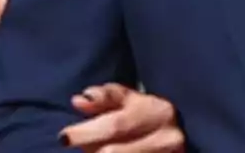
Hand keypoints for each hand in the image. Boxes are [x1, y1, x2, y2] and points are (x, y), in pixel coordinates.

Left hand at [58, 83, 184, 151]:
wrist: (181, 135)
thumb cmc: (147, 114)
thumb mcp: (129, 99)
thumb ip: (104, 96)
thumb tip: (78, 101)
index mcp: (159, 111)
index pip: (116, 125)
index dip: (86, 133)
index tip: (63, 138)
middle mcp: (168, 139)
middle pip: (114, 152)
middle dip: (90, 150)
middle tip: (75, 145)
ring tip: (92, 151)